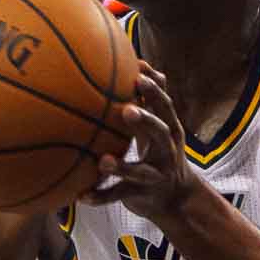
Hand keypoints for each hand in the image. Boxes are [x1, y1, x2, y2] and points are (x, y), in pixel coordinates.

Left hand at [82, 65, 197, 222]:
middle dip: (146, 121)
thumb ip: (148, 100)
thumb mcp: (159, 125)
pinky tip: (81, 196)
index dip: (154, 91)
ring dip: (122, 166)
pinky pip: (119, 195)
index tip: (139, 74)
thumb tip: (135, 61)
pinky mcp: (142, 195)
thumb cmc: (159, 151)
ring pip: (140, 171)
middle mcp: (166, 151)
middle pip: (160, 132)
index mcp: (169, 130)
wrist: (177, 198)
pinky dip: (101, 196)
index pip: (166, 106)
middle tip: (127, 111)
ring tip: (103, 162)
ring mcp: (155, 175)